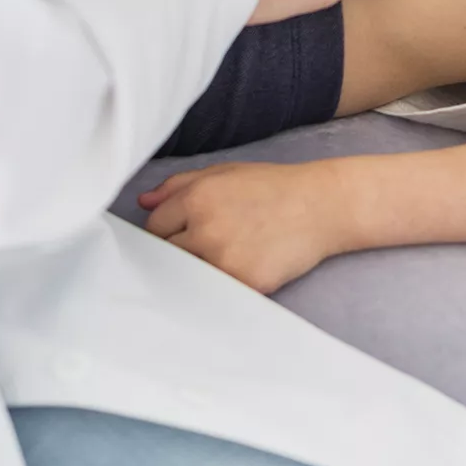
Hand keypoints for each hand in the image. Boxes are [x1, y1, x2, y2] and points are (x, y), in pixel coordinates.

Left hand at [140, 159, 347, 292]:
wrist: (322, 206)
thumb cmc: (273, 187)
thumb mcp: (225, 173)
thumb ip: (179, 184)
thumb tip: (143, 202)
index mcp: (198, 197)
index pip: (155, 227)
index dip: (165, 231)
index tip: (180, 234)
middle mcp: (205, 229)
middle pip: (166, 254)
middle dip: (178, 252)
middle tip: (201, 248)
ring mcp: (224, 260)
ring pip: (188, 275)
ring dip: (197, 270)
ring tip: (222, 257)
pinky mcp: (244, 283)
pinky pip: (216, 291)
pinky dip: (220, 285)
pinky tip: (239, 268)